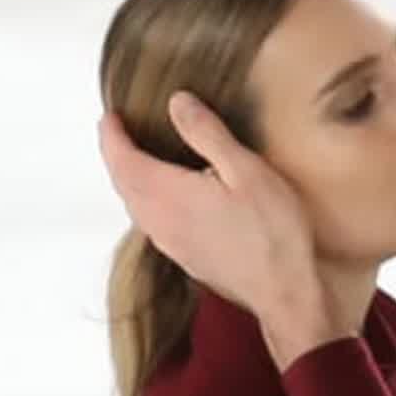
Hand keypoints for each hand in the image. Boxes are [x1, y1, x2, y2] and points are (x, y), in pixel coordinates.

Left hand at [98, 94, 330, 334]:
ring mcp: (171, 244)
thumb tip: (177, 103)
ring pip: (134, 205)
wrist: (285, 292)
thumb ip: (207, 133)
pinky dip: (146, 200)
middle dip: (116, 156)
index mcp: (169, 194)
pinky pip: (150, 223)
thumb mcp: (245, 169)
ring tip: (136, 158)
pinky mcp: (185, 257)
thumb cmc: (272, 232)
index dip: (112, 136)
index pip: (123, 160)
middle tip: (117, 133)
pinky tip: (164, 196)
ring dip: (129, 179)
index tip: (111, 117)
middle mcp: (160, 221)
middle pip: (123, 184)